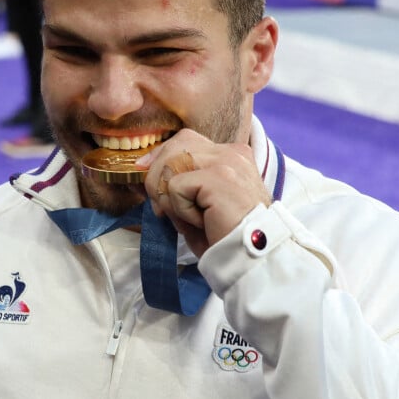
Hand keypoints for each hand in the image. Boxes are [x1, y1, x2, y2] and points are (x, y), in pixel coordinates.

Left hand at [139, 129, 271, 256]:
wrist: (254, 258)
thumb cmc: (226, 235)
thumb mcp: (199, 202)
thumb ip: (178, 182)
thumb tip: (144, 170)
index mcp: (231, 154)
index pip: (184, 140)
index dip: (160, 157)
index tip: (149, 179)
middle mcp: (231, 152)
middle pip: (174, 146)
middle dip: (157, 177)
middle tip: (164, 210)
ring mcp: (226, 161)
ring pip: (170, 165)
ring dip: (168, 198)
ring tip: (190, 218)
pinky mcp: (218, 176)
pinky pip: (176, 187)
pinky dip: (181, 210)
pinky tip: (202, 222)